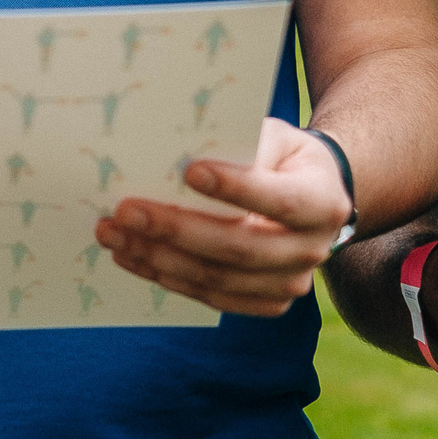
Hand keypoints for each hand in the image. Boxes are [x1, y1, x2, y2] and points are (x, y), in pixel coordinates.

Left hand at [94, 118, 351, 315]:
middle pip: (239, 247)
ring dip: (158, 257)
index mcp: (323, 202)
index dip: (235, 189)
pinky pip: (211, 296)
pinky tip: (133, 256)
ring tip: (114, 234)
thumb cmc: (284, 156)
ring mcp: (290, 283)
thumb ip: (241, 143)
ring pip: (217, 279)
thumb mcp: (276, 136)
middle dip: (176, 229)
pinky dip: (167, 277)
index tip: (189, 171)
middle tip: (126, 211)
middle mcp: (312, 249)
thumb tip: (177, 149)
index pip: (279, 200)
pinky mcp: (266, 302)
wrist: (313, 194)